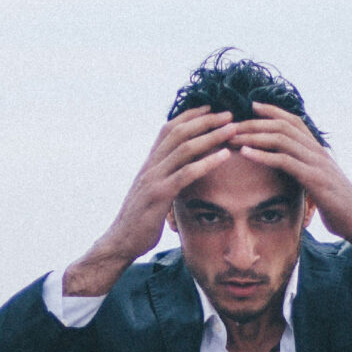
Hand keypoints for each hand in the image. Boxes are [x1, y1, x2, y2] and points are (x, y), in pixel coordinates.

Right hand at [64, 108, 237, 293]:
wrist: (119, 243)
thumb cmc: (138, 222)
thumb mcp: (152, 194)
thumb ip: (164, 180)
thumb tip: (182, 174)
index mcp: (149, 165)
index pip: (168, 130)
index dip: (189, 116)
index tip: (210, 108)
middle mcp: (150, 167)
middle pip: (179, 132)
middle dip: (206, 120)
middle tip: (228, 114)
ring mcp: (153, 180)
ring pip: (185, 148)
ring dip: (211, 136)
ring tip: (232, 129)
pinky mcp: (159, 196)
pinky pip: (186, 174)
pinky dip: (207, 162)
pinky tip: (224, 156)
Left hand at [224, 104, 351, 252]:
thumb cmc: (335, 204)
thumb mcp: (316, 183)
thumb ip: (303, 172)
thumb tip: (287, 171)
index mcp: (316, 150)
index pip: (293, 122)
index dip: (273, 111)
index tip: (252, 106)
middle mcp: (316, 151)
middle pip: (283, 126)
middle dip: (255, 123)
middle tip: (231, 124)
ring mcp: (316, 163)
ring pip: (282, 139)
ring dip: (254, 136)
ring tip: (233, 137)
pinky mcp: (314, 179)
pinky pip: (285, 162)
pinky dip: (263, 155)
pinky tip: (246, 153)